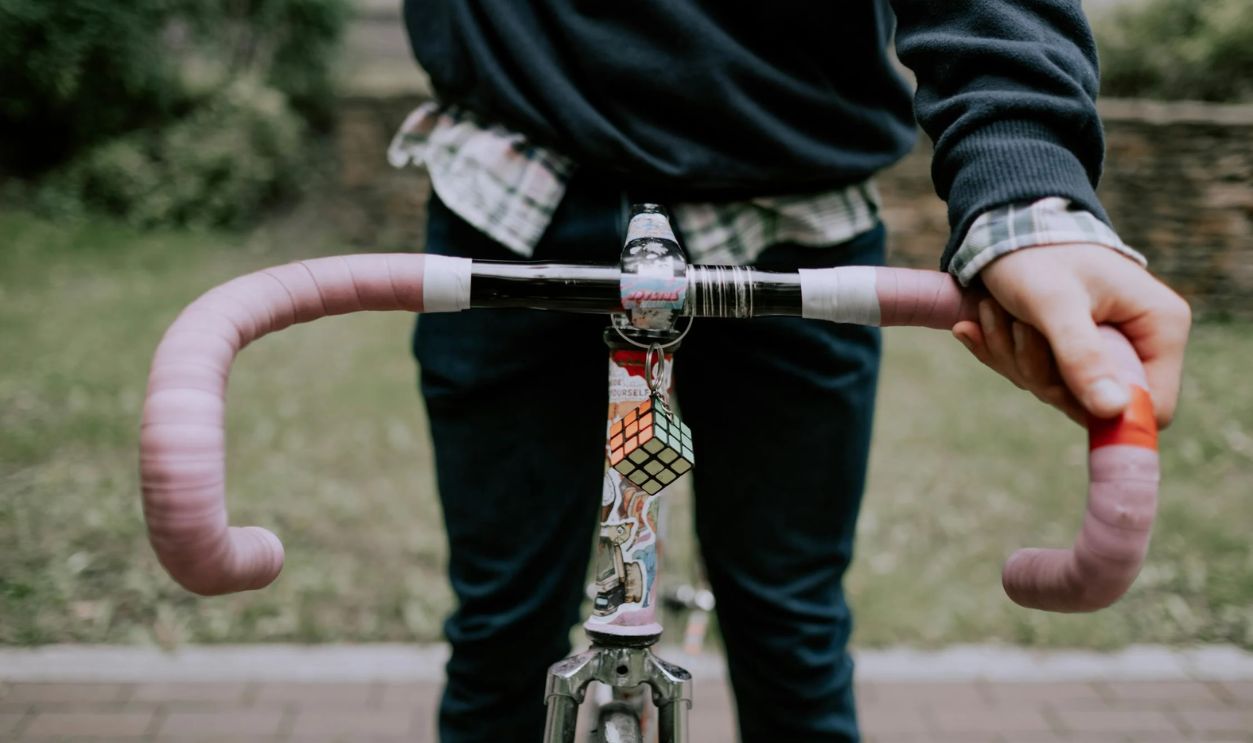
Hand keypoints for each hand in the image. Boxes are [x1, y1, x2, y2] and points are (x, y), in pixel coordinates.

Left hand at [951, 244, 1190, 427]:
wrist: (1003, 225)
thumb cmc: (1035, 255)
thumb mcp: (1055, 304)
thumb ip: (1082, 356)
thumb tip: (1112, 411)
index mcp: (1160, 327)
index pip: (1155, 407)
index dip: (1106, 413)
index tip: (1057, 388)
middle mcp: (1140, 341)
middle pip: (1093, 404)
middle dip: (1040, 372)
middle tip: (1018, 327)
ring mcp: (1103, 347)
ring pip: (1056, 391)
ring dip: (1014, 357)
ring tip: (996, 312)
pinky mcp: (1069, 349)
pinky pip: (1034, 375)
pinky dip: (1003, 352)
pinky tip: (980, 322)